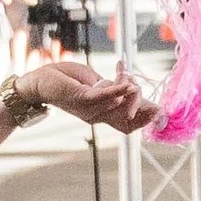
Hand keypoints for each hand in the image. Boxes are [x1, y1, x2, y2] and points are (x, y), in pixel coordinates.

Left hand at [18, 60, 157, 133]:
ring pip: (120, 103)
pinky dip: (119, 90)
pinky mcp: (82, 99)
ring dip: (128, 87)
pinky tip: (126, 84)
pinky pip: (105, 96)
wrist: (40, 81)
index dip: (146, 120)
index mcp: (102, 115)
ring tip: (125, 73)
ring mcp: (90, 110)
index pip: (129, 126)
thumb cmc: (67, 80)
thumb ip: (113, 89)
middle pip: (129, 116)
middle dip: (141, 102)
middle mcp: (98, 117)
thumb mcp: (96, 85)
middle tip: (135, 84)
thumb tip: (134, 87)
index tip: (160, 111)